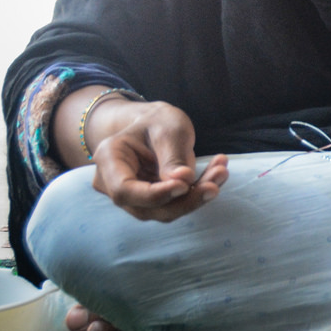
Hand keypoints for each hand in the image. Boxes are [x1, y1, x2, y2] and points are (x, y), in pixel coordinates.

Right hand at [91, 102, 225, 222]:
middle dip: (184, 200)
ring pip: (164, 210)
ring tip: (221, 171)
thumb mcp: (168, 128)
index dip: (154, 195)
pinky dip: (198, 191)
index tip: (184, 184)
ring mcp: (133, 196)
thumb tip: (183, 182)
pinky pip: (175, 204)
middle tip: (215, 184)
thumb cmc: (157, 120)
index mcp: (109, 159)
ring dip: (196, 196)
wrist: (154, 124)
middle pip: (146, 207)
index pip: (125, 190)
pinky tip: (219, 171)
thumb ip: (173, 155)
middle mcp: (114, 183)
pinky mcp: (152, 202)